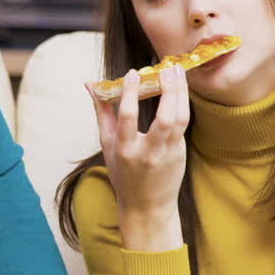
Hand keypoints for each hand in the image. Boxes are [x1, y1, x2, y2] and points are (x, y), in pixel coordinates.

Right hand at [86, 66, 188, 250]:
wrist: (147, 206)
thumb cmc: (123, 172)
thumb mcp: (107, 145)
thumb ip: (102, 112)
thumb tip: (90, 83)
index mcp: (125, 150)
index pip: (128, 118)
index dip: (130, 93)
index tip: (133, 72)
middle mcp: (148, 153)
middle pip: (165, 118)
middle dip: (168, 90)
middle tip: (167, 68)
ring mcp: (168, 154)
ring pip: (180, 119)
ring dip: (181, 92)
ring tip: (177, 71)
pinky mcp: (180, 153)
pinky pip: (183, 122)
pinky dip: (182, 102)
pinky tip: (179, 86)